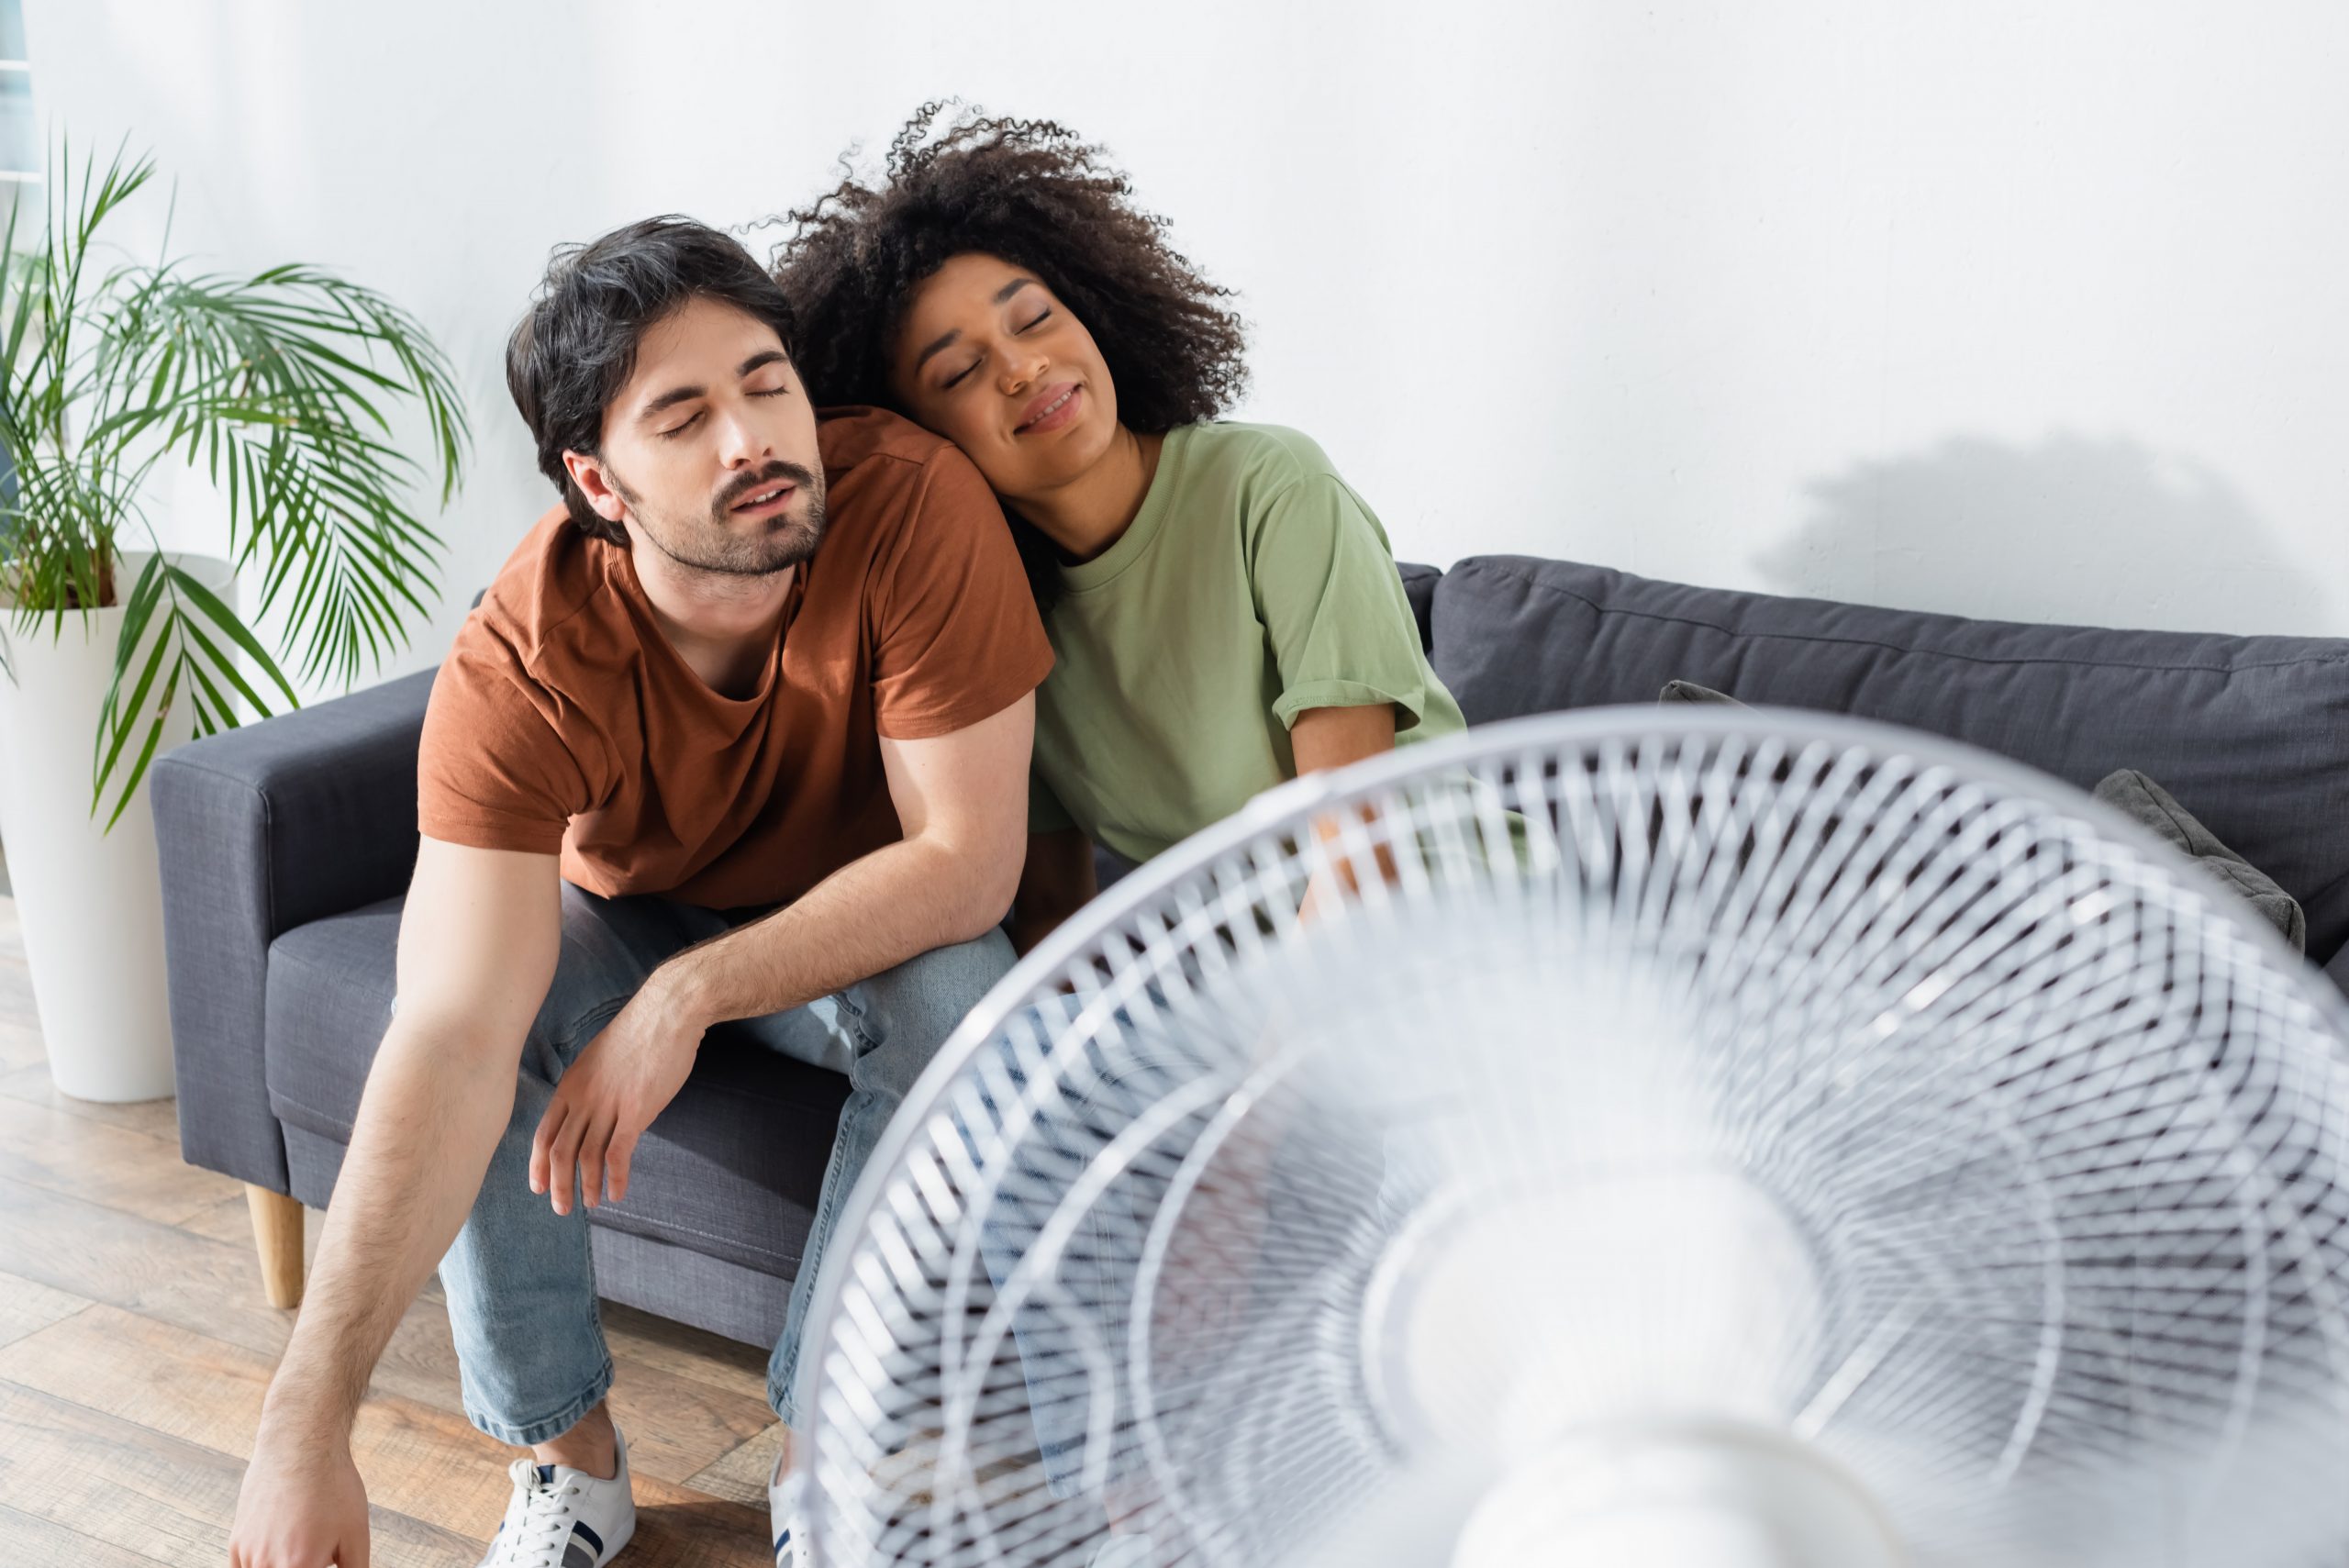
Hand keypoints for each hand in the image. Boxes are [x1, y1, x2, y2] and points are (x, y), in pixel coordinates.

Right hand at [229, 1418, 369, 1566]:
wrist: (299, 1446)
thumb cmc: (333, 1487)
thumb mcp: (356, 1533)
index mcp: (299, 1567)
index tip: (322, 1565)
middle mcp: (266, 1565)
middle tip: (314, 1557)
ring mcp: (247, 1555)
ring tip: (301, 1549)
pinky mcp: (236, 1544)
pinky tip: (281, 1555)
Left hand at [530, 978, 703, 1214]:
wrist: (669, 1011)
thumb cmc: (642, 1032)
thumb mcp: (603, 1058)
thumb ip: (594, 1087)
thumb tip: (597, 1113)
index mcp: (572, 1084)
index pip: (545, 1132)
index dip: (538, 1164)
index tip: (538, 1187)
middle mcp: (584, 1096)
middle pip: (560, 1150)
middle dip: (558, 1184)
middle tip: (562, 1208)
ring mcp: (608, 1103)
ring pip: (587, 1156)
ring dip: (586, 1185)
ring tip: (591, 1204)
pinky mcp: (636, 1109)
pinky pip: (619, 1153)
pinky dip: (615, 1177)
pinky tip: (617, 1193)